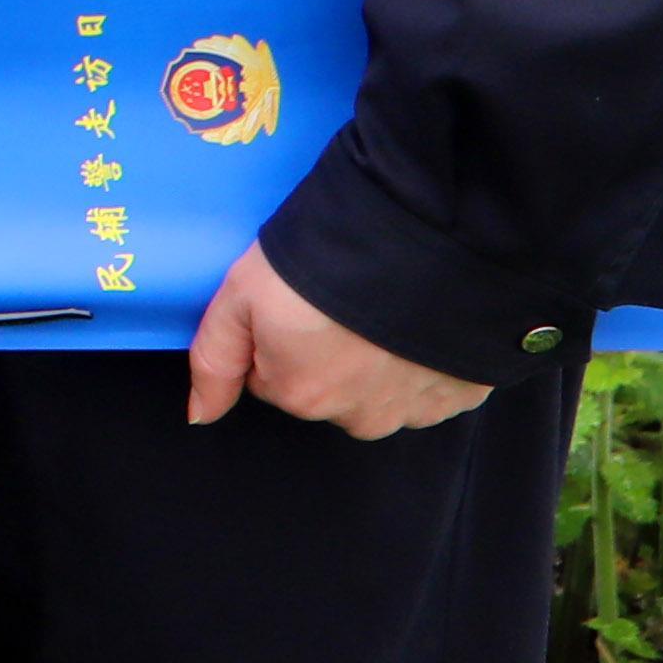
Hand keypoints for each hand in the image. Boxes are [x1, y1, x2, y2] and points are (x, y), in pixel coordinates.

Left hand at [184, 244, 497, 439]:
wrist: (421, 245)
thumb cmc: (324, 263)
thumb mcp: (241, 295)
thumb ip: (214, 361)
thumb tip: (199, 416)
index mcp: (302, 395)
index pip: (274, 378)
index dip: (279, 337)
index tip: (295, 305)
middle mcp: (359, 417)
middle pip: (329, 389)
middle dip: (330, 353)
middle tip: (340, 302)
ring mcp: (415, 409)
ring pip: (382, 392)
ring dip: (381, 361)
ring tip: (383, 306)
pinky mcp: (463, 393)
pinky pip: (435, 386)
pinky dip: (426, 361)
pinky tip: (420, 321)